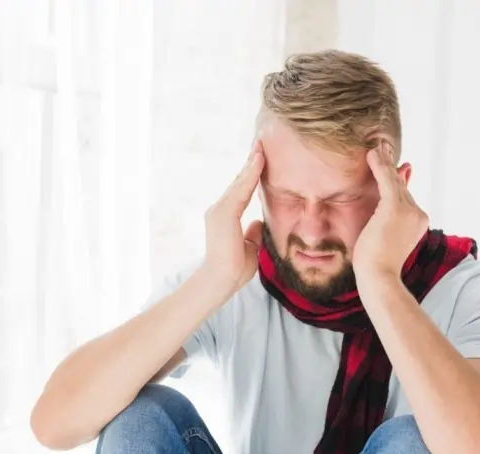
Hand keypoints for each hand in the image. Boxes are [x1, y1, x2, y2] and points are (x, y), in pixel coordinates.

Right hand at [202, 141, 265, 294]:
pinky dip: (250, 175)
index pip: (240, 192)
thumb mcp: (249, 247)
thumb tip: (259, 222)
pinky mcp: (223, 214)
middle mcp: (218, 210)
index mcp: (224, 218)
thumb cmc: (234, 270)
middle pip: (238, 183)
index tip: (260, 160)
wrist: (221, 281)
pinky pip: (240, 190)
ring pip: (239, 183)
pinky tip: (259, 161)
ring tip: (261, 147)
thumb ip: (252, 232)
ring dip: (251, 164)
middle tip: (261, 144)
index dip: (250, 176)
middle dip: (250, 164)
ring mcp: (219, 211)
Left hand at [353, 140, 428, 283]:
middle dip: (392, 166)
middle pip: (401, 186)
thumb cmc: (377, 262)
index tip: (393, 163)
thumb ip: (388, 215)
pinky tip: (372, 154)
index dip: (397, 178)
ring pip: (394, 181)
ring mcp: (409, 211)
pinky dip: (380, 166)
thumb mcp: (384, 236)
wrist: (379, 277)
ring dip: (385, 161)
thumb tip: (387, 208)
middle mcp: (418, 214)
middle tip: (384, 146)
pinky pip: (387, 181)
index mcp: (418, 221)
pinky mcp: (395, 209)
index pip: (404, 196)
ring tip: (377, 145)